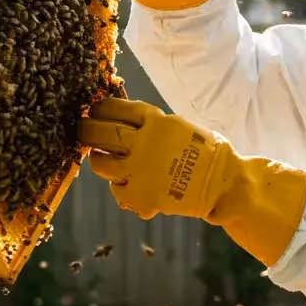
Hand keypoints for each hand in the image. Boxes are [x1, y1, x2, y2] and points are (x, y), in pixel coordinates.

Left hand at [76, 98, 305, 264]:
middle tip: (82, 130)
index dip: (100, 109)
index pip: (114, 108)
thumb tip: (121, 119)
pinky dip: (120, 187)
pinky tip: (130, 185)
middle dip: (86, 131)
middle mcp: (143, 143)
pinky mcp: (140, 196)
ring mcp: (139, 171)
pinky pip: (116, 190)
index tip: (94, 110)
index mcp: (155, 121)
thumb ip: (151, 124)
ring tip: (101, 158)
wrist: (223, 184)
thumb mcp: (178, 126)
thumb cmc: (205, 151)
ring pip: (100, 163)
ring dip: (97, 160)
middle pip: (100, 133)